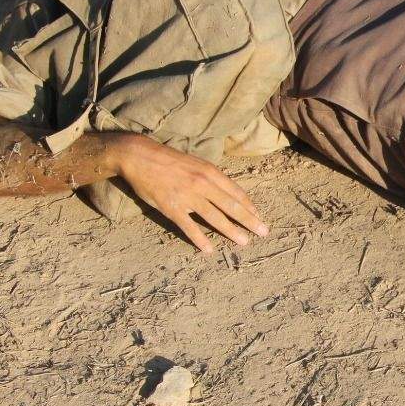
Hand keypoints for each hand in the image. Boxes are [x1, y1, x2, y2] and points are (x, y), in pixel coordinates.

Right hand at [111, 134, 267, 253]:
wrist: (140, 156)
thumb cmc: (170, 160)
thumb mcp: (196, 163)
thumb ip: (212, 177)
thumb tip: (227, 192)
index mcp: (210, 172)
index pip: (236, 192)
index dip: (249, 206)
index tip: (259, 217)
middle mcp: (203, 184)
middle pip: (231, 206)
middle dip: (250, 221)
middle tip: (264, 232)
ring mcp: (188, 196)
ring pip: (215, 217)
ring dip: (232, 231)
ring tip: (245, 242)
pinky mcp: (172, 207)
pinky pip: (189, 226)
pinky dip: (199, 239)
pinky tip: (209, 249)